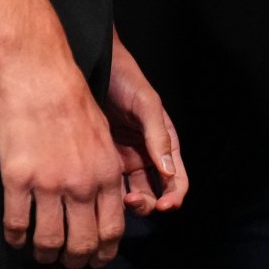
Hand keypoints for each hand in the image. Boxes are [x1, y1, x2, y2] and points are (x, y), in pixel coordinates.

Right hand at [0, 46, 126, 268]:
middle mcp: (82, 183)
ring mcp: (48, 183)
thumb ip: (104, 171)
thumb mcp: (102, 134)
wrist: (38, 69)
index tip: (93, 259)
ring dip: (44, 253)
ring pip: (48, 241)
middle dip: (74, 260)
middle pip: (82, 244)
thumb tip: (101, 203)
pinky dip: (15, 237)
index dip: (102, 253)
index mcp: (107, 173)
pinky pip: (16, 223)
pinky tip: (14, 235)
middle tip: (64, 262)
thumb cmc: (70, 96)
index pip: (111, 230)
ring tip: (38, 251)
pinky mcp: (17, 177)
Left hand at [105, 35, 186, 216]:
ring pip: (133, 193)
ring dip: (130, 203)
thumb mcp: (146, 103)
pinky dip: (109, 196)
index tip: (166, 205)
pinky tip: (102, 194)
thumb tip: (169, 172)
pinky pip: (109, 186)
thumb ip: (158, 136)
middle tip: (134, 200)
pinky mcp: (102, 160)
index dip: (175, 196)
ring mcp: (124, 159)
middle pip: (155, 192)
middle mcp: (147, 154)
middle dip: (149, 203)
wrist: (91, 63)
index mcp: (164, 142)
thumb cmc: (124, 77)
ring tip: (119, 198)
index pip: (177, 179)